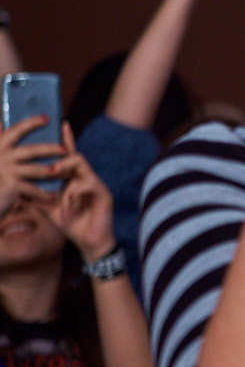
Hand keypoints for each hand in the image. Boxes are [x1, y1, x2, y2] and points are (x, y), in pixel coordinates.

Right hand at [0, 116, 63, 202]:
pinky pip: (33, 189)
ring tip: (65, 172)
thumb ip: (7, 145)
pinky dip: (44, 193)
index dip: (31, 123)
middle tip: (65, 149)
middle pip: (31, 150)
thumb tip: (16, 125)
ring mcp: (5, 171)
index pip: (16, 130)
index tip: (47, 118)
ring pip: (36, 169)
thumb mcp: (0, 159)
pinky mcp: (11, 185)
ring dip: (53, 171)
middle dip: (51, 149)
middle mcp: (1, 156)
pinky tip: (54, 195)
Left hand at [37, 126, 113, 260]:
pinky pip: (86, 184)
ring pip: (81, 165)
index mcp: (74, 180)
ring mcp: (96, 185)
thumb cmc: (72, 225)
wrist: (90, 243)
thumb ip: (38, 197)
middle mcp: (86, 178)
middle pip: (75, 156)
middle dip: (60, 158)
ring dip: (65, 170)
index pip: (70, 156)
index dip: (66, 139)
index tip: (60, 123)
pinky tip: (68, 206)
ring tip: (55, 178)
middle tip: (48, 169)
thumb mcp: (49, 209)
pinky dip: (73, 194)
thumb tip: (18, 188)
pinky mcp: (104, 194)